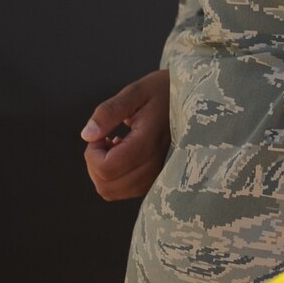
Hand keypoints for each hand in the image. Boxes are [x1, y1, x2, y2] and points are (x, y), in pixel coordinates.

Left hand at [80, 69, 170, 200]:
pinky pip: (126, 190)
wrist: (197, 98)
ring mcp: (159, 173)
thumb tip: (86, 135)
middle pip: (106, 185)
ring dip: (104, 172)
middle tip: (104, 139)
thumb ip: (109, 111)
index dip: (92, 153)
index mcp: (149, 140)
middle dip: (95, 164)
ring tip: (115, 146)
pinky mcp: (159, 177)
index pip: (107, 167)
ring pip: (114, 192)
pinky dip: (116, 178)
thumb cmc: (164, 91)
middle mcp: (156, 163)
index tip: (100, 134)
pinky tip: (124, 154)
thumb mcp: (136, 92)